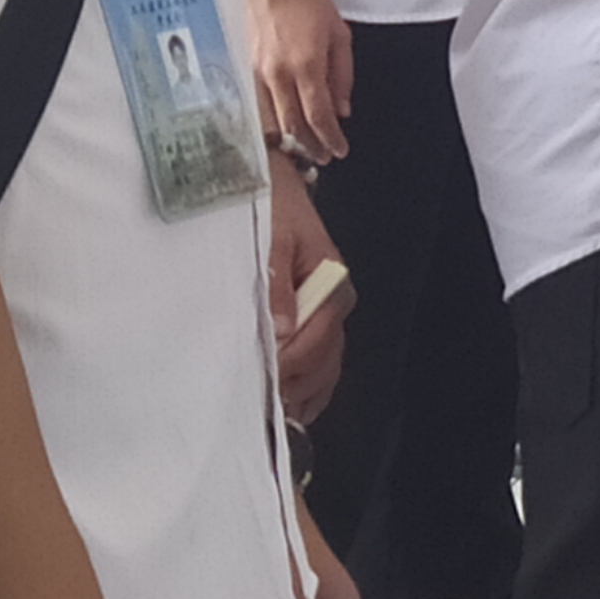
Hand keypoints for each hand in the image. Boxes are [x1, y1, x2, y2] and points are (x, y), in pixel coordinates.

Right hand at [250, 0, 353, 165]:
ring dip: (291, 139)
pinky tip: (285, 128)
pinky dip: (274, 123)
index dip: (330, 137)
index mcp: (306, 65)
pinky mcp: (249, 70)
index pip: (319, 114)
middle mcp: (279, 74)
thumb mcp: (339, 36)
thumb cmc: (309, 3)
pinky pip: (261, 106)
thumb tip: (342, 110)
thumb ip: (342, 76)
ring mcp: (260, 73)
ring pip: (274, 120)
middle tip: (325, 157)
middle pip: (294, 124)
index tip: (340, 150)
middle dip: (311, 145)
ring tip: (307, 148)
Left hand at [266, 162, 352, 427]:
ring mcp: (329, 311)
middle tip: (263, 410)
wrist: (266, 179)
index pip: (319, 335)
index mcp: (331, 281)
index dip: (292, 364)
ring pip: (327, 364)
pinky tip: (293, 408)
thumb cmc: (267, 204)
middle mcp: (336, 301)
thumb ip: (276, 285)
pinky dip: (308, 388)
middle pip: (327, 356)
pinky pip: (321, 360)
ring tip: (278, 419)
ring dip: (304, 392)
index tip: (263, 385)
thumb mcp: (269, 237)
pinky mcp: (315, 316)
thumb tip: (281, 332)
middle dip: (297, 386)